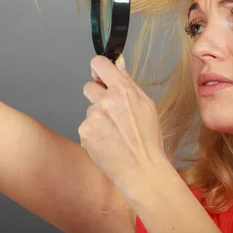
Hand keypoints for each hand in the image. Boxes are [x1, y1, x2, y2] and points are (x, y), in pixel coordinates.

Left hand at [80, 55, 166, 189]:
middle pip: (89, 87)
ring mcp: (93, 117)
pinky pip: (86, 126)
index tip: (100, 74)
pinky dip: (94, 133)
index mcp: (123, 90)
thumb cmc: (147, 139)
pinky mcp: (85, 132)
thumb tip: (119, 62)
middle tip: (112, 113)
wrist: (141, 169)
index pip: (99, 63)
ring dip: (98, 118)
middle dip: (98, 96)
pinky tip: (107, 142)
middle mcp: (106, 101)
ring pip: (89, 110)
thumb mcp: (146, 105)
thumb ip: (128, 81)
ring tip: (115, 133)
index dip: (98, 68)